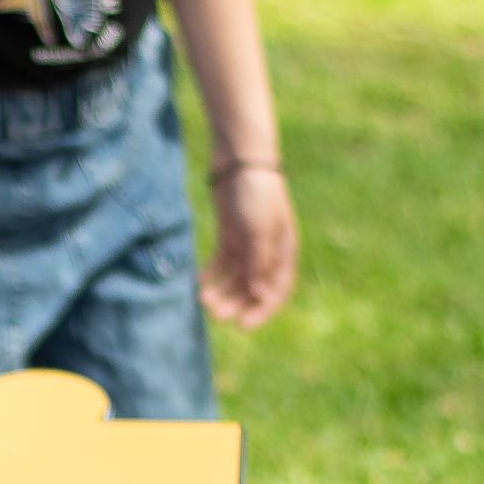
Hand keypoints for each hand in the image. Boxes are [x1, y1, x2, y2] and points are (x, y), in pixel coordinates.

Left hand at [201, 165, 299, 328]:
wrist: (240, 157)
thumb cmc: (256, 190)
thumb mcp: (259, 228)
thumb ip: (259, 261)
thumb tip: (259, 294)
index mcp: (284, 249)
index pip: (277, 289)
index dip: (262, 310)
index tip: (242, 326)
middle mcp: (268, 249)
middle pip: (253, 287)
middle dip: (235, 303)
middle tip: (215, 314)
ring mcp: (248, 241)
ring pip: (235, 276)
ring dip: (221, 291)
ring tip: (203, 300)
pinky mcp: (230, 233)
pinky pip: (222, 261)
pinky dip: (212, 273)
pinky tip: (199, 283)